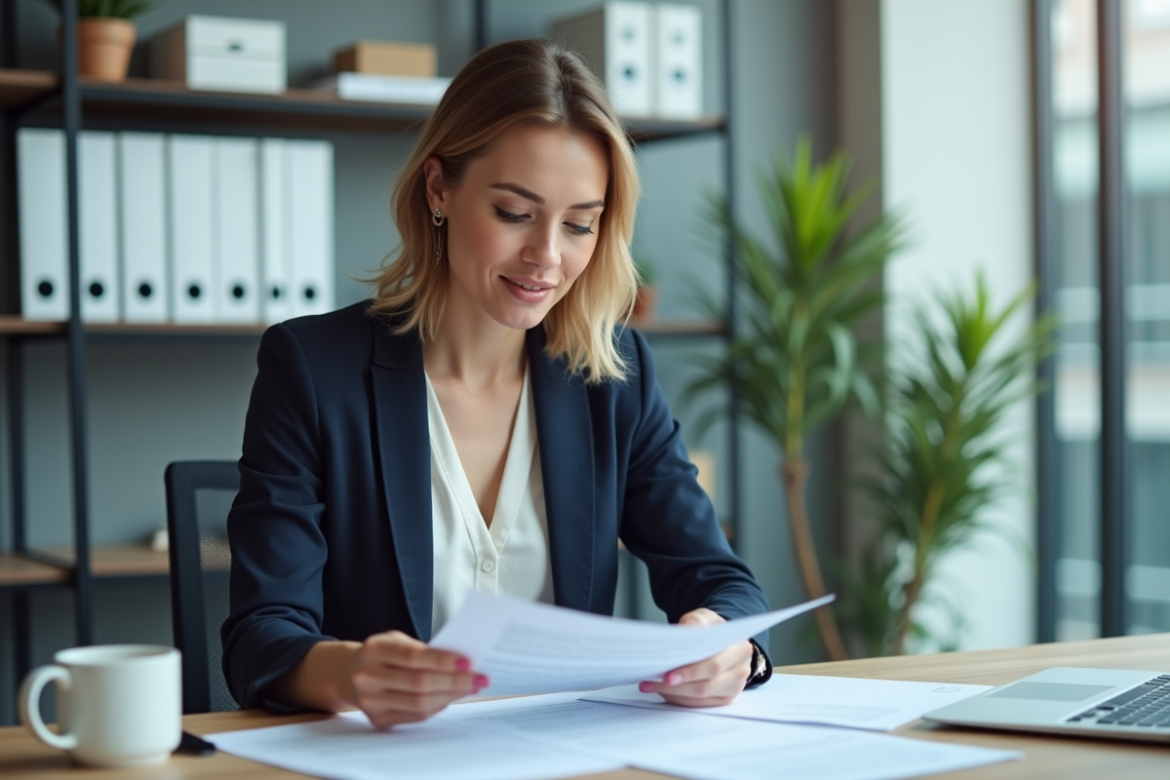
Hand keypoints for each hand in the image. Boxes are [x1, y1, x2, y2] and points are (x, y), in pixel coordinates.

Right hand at [348, 631, 487, 727]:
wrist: (348, 673)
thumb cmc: (382, 653)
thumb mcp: (396, 640)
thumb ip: (423, 649)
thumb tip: (461, 662)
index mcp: (375, 650)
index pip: (413, 657)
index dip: (442, 660)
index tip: (468, 661)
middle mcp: (368, 677)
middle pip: (419, 683)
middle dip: (454, 681)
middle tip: (479, 678)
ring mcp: (371, 701)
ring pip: (419, 703)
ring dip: (450, 696)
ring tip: (470, 688)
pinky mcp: (378, 719)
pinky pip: (415, 716)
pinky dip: (438, 706)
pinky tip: (451, 697)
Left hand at [638, 609, 751, 707]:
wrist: (722, 640)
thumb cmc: (711, 629)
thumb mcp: (705, 618)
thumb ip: (696, 621)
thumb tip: (688, 628)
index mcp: (740, 649)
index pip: (713, 665)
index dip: (690, 672)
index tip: (668, 675)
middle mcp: (741, 671)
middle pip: (706, 685)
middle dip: (677, 686)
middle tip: (653, 682)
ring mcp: (734, 688)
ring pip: (701, 697)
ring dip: (673, 693)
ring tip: (650, 685)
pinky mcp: (725, 698)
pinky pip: (699, 704)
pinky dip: (678, 698)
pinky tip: (662, 690)